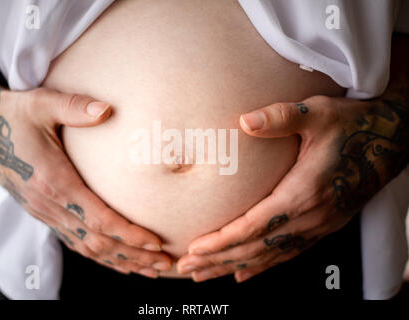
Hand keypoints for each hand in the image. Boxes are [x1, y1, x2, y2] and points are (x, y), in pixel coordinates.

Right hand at [0, 76, 172, 277]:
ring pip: (88, 249)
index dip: (128, 233)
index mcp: (53, 181)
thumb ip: (73, 106)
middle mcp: (50, 205)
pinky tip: (120, 263)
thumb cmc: (15, 117)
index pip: (98, 218)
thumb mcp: (41, 104)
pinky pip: (76, 243)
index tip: (156, 241)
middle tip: (165, 263)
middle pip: (98, 242)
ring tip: (150, 269)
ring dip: (121, 262)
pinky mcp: (45, 214)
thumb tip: (106, 109)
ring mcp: (46, 213)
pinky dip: (101, 257)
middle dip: (134, 255)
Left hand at [177, 94, 408, 281]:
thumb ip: (282, 117)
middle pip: (256, 248)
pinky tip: (244, 273)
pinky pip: (288, 255)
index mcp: (304, 192)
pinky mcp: (323, 227)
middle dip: (218, 260)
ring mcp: (318, 226)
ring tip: (204, 275)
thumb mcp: (318, 114)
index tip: (195, 248)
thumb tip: (245, 121)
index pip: (254, 226)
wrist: (391, 140)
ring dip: (233, 267)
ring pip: (269, 257)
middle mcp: (310, 217)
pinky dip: (262, 267)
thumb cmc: (353, 125)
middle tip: (187, 268)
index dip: (222, 241)